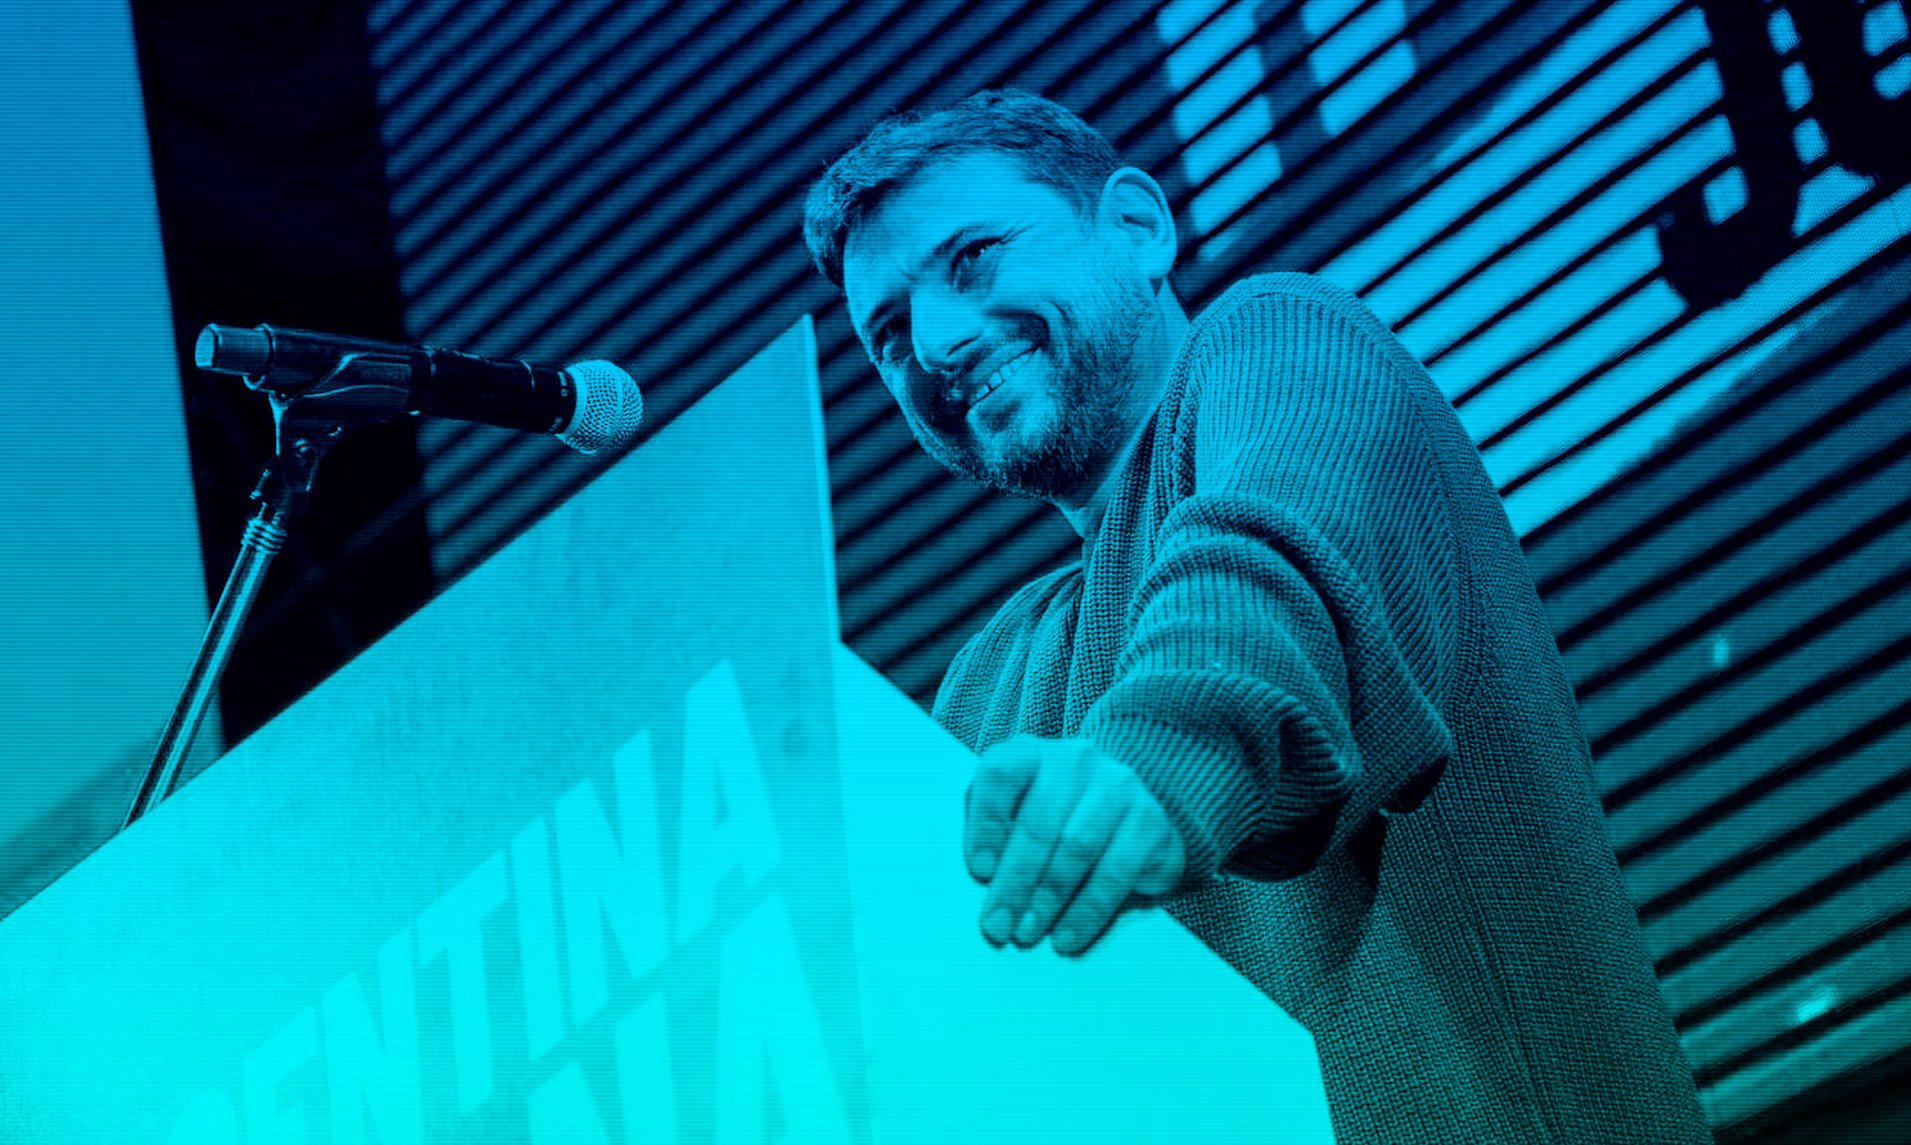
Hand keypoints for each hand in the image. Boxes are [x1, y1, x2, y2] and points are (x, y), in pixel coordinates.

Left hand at [965, 734, 1185, 956]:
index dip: (986, 825)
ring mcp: (1117, 785)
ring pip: (1077, 847)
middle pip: (1038, 822)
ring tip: (1029, 932)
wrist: (1127, 822)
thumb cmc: (1054, 822)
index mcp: (1030, 753)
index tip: (979, 872)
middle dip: (1014, 882)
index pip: (1000, 775)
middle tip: (998, 923)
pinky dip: (1087, 910)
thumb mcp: (1014, 815)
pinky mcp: (1149, 820)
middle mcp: (1075, 760)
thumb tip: (984, 879)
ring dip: (1049, 898)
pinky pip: (1115, 871)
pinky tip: (1068, 934)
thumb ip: (993, 834)